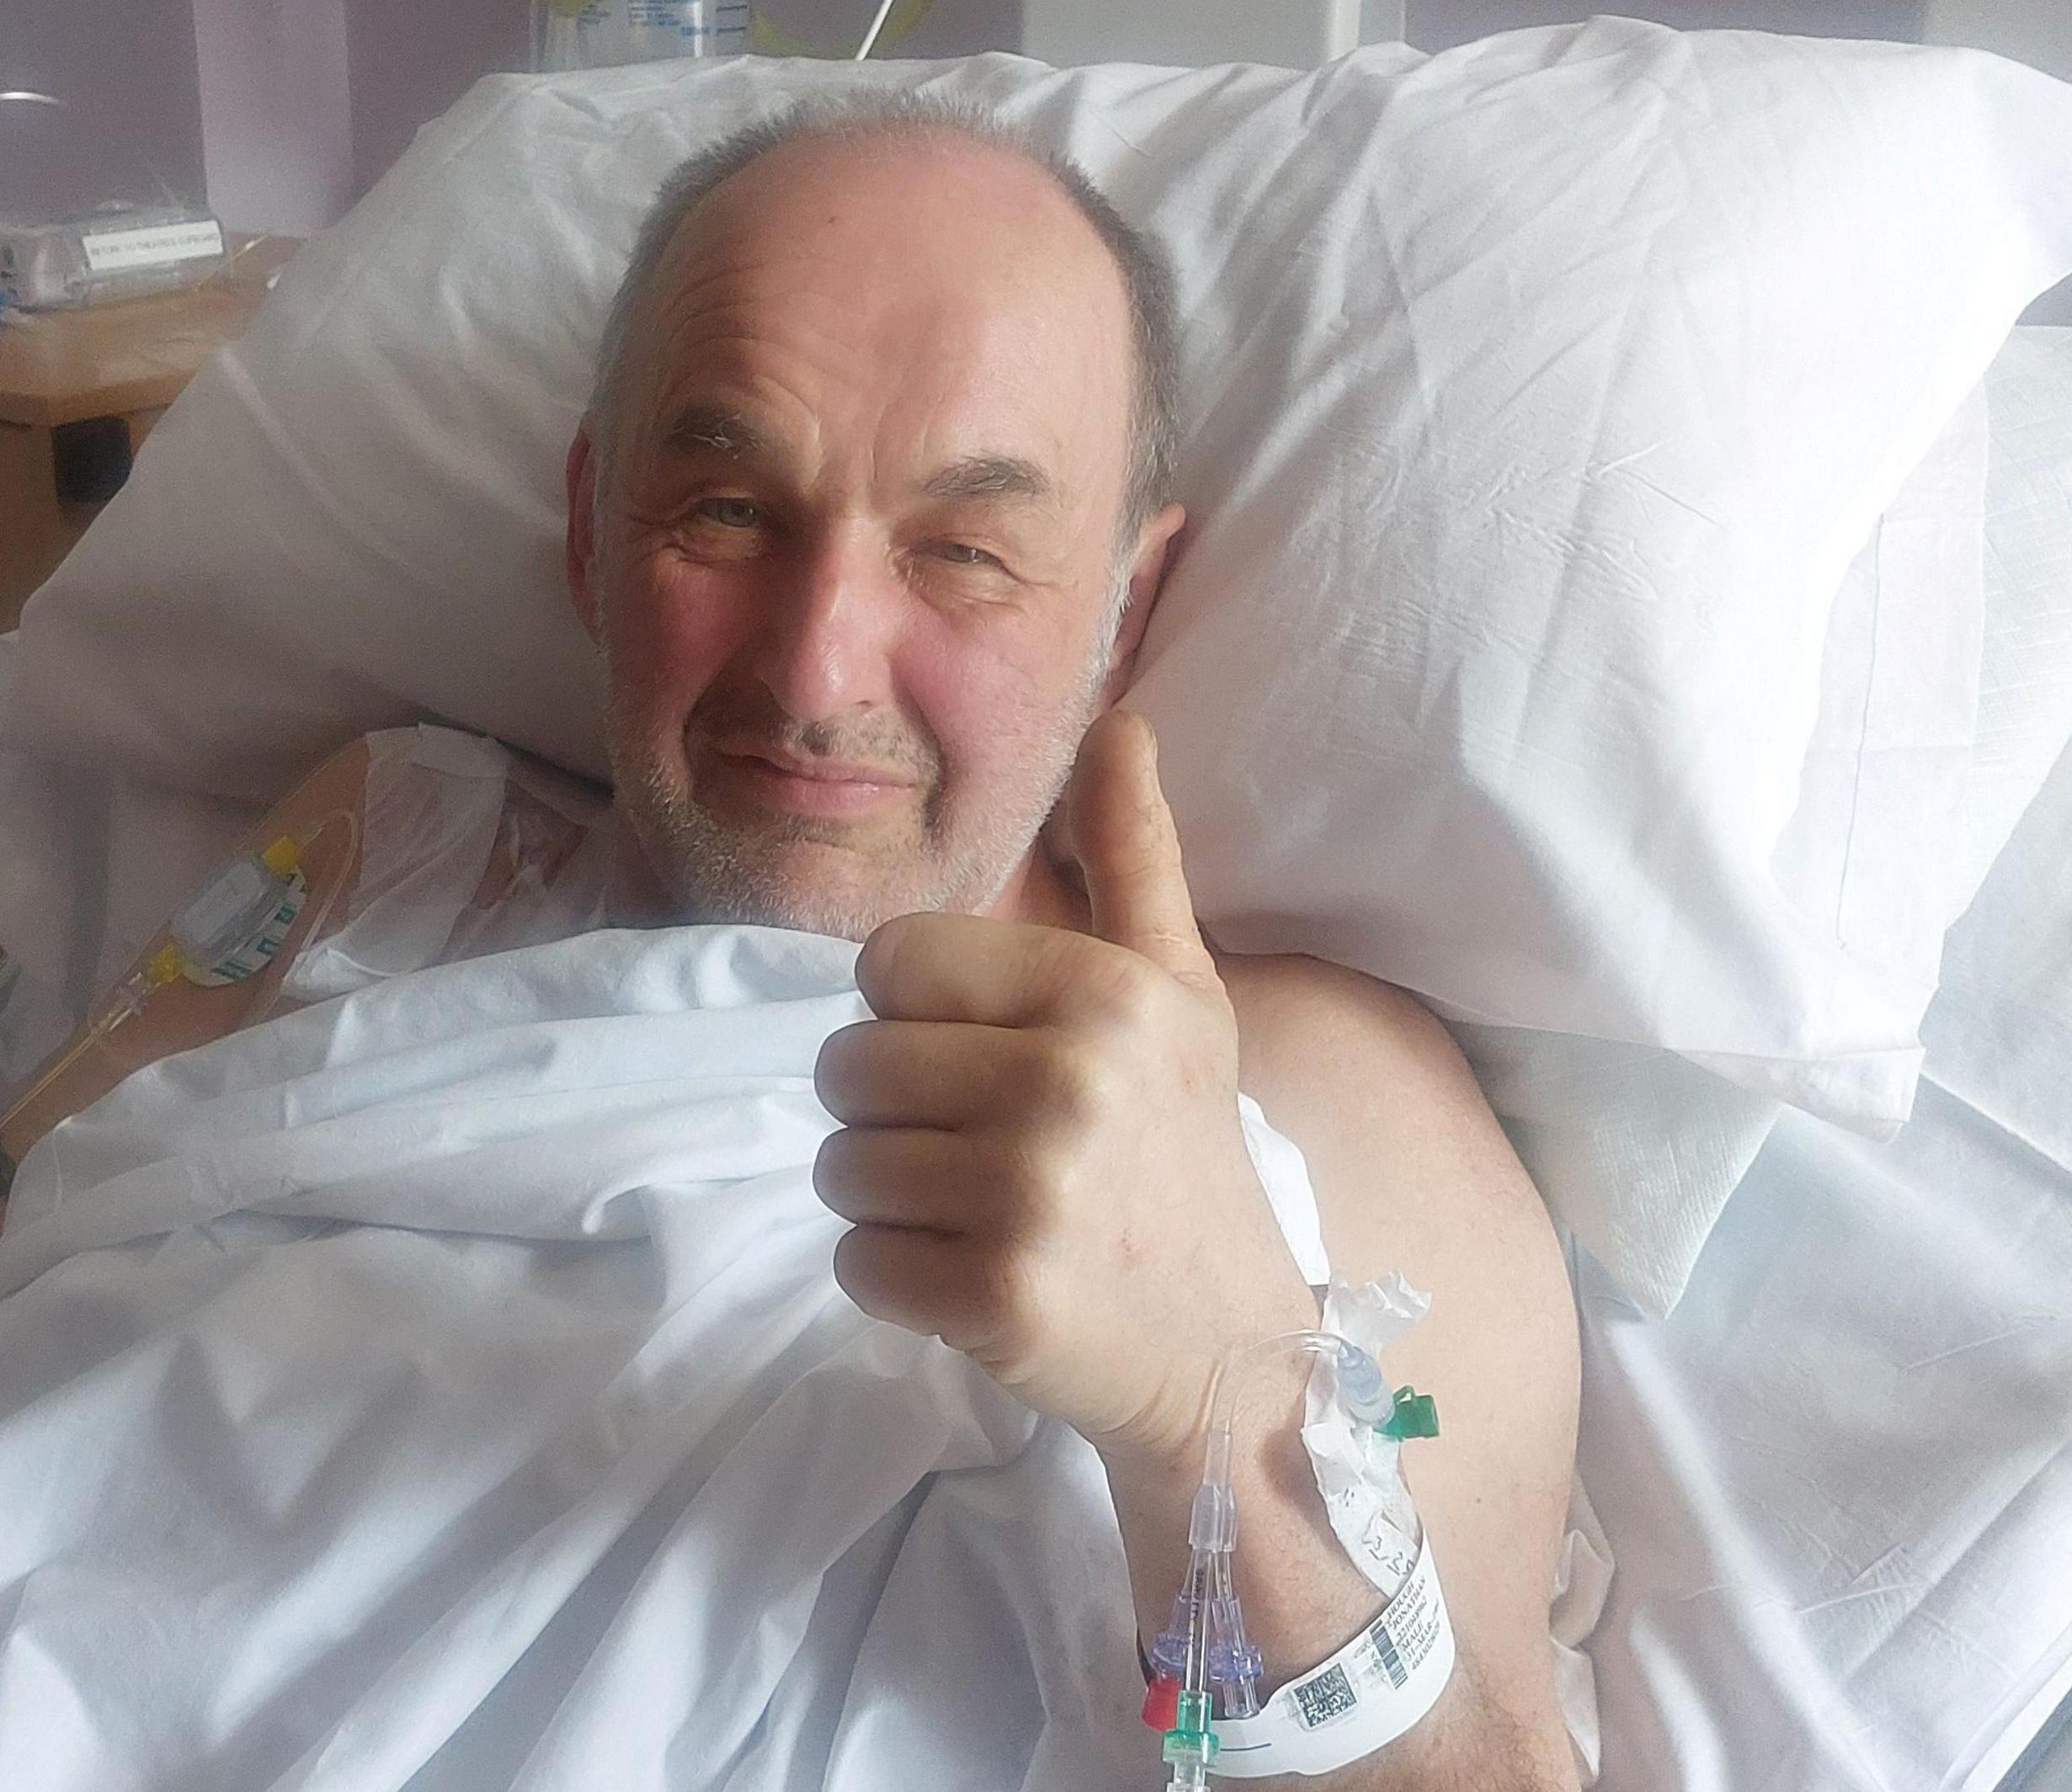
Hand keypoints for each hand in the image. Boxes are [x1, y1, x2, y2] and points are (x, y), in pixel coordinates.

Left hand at [812, 712, 1320, 1472]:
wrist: (1231, 1351)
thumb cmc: (1181, 1154)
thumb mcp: (1180, 992)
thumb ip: (1132, 856)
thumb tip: (1119, 718)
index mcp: (1101, 992)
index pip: (888, 964)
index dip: (915, 1018)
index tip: (986, 1065)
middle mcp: (1066, 1082)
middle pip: (847, 1066)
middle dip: (891, 1116)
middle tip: (978, 1153)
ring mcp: (1029, 1195)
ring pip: (840, 1166)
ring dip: (888, 1201)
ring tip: (979, 1214)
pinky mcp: (995, 1297)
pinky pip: (855, 1262)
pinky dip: (895, 1280)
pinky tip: (974, 1279)